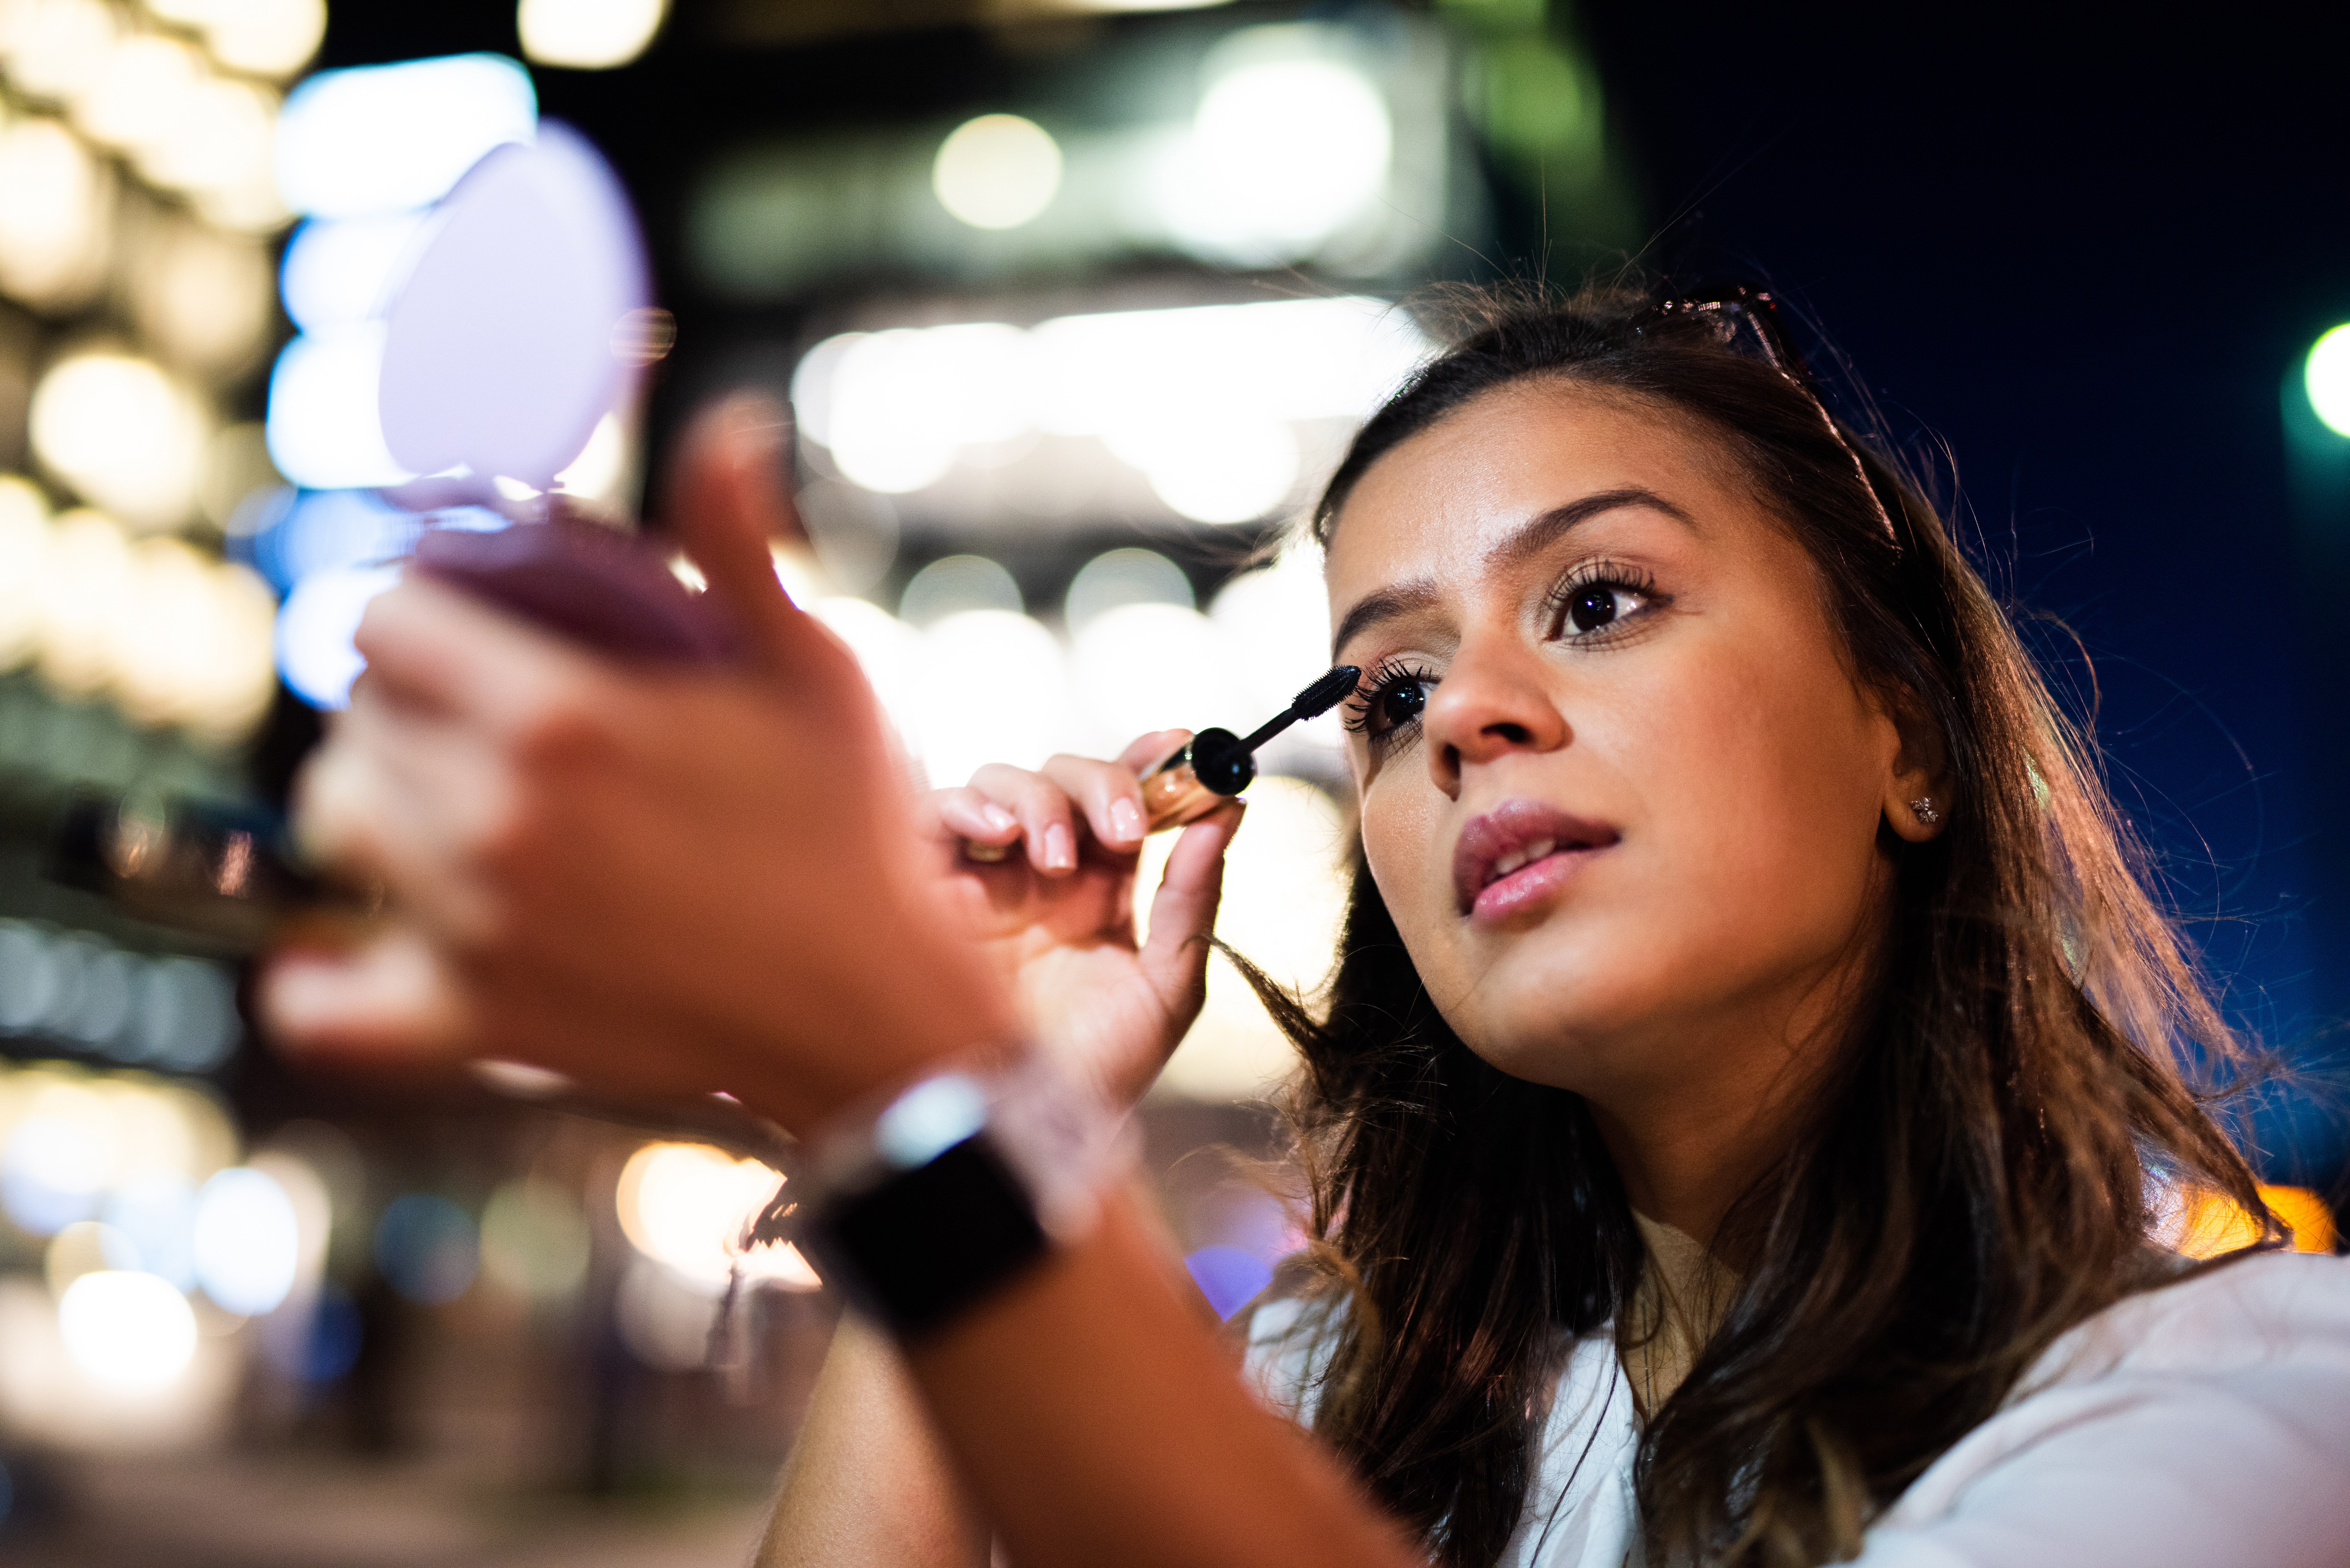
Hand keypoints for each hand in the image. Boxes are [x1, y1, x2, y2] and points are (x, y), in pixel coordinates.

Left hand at [257, 398, 1016, 1132]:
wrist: (870, 1006)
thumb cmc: (854, 830)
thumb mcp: (811, 667)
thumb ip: (739, 543)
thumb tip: (729, 422)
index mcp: (557, 715)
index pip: (386, 620)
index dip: (420, 610)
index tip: (465, 625)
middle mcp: (492, 816)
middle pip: (357, 717)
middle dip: (406, 701)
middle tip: (479, 714)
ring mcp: (474, 926)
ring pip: (335, 825)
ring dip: (374, 802)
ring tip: (442, 803)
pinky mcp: (477, 1023)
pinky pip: (329, 1011)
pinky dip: (320, 986)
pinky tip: (348, 953)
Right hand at [929, 739, 1242, 1110]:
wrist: (1029, 1126)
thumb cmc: (1098, 1067)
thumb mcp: (1166, 985)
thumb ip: (1192, 900)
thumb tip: (1226, 813)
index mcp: (1101, 887)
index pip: (1124, 797)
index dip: (1152, 759)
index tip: (1184, 741)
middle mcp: (1042, 871)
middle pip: (1065, 775)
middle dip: (1100, 783)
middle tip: (1125, 829)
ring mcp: (985, 876)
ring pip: (1001, 780)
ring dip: (1039, 800)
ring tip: (1054, 858)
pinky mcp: (929, 891)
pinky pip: (934, 814)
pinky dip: (966, 805)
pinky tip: (996, 835)